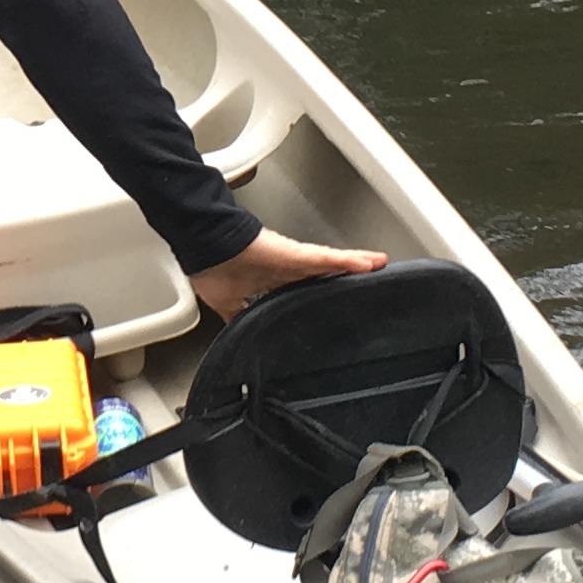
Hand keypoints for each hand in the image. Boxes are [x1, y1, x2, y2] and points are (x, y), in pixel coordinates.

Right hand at [187, 231, 386, 321]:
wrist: (204, 243)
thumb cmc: (211, 265)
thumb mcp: (227, 305)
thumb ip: (240, 319)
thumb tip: (241, 339)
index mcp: (271, 283)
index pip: (303, 292)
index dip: (319, 301)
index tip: (333, 311)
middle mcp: (287, 270)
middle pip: (325, 277)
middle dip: (345, 283)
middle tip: (368, 289)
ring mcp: (294, 260)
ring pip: (332, 265)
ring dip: (355, 268)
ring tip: (378, 268)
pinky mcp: (296, 253)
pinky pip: (327, 257)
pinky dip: (348, 261)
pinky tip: (368, 264)